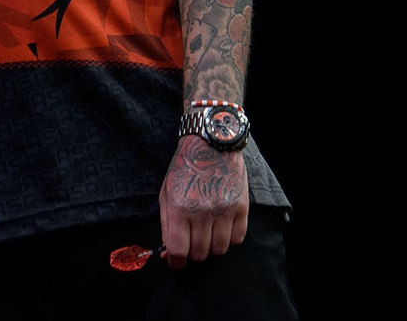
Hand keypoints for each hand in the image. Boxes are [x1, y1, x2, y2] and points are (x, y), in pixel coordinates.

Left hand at [157, 134, 248, 267]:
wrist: (211, 144)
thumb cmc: (185, 168)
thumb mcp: (166, 193)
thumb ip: (166, 224)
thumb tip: (167, 253)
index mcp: (179, 208)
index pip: (178, 251)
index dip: (175, 262)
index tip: (176, 261)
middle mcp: (202, 212)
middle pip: (199, 253)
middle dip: (192, 252)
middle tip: (192, 240)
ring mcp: (223, 210)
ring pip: (219, 250)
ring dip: (211, 246)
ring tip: (207, 232)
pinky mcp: (241, 208)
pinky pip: (237, 240)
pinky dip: (229, 239)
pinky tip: (222, 226)